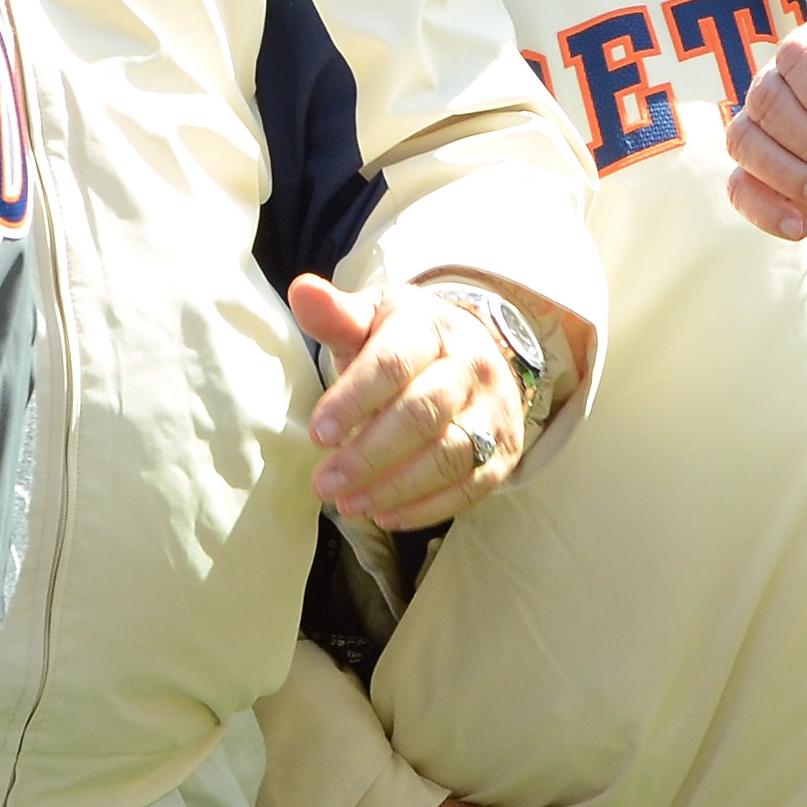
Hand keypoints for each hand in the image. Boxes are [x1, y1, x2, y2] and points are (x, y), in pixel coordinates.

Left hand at [293, 277, 527, 528]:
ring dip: (395, 488)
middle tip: (324, 484)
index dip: (354, 401)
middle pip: (423, 414)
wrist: (473, 352)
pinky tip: (385, 516)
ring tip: (348, 505)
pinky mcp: (505, 450)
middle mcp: (472, 365)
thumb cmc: (405, 340)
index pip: (393, 364)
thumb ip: (336, 315)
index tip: (317, 435)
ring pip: (450, 455)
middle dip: (369, 455)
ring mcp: (494, 410)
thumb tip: (302, 290)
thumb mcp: (372, 318)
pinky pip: (471, 487)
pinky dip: (427, 508)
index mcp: (432, 327)